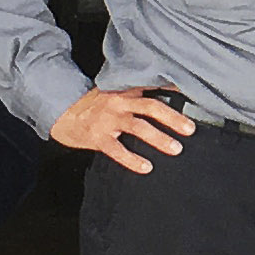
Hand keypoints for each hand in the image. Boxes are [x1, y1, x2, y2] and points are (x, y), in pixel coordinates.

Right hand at [55, 87, 194, 175]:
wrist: (62, 114)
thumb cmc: (94, 105)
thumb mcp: (115, 91)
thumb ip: (137, 93)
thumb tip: (171, 93)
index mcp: (125, 90)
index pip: (153, 87)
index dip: (173, 90)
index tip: (193, 95)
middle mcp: (118, 102)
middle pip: (150, 107)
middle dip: (172, 118)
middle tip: (190, 129)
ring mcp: (108, 120)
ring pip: (138, 128)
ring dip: (159, 138)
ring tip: (176, 148)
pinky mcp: (98, 138)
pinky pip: (118, 150)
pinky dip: (132, 160)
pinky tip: (146, 167)